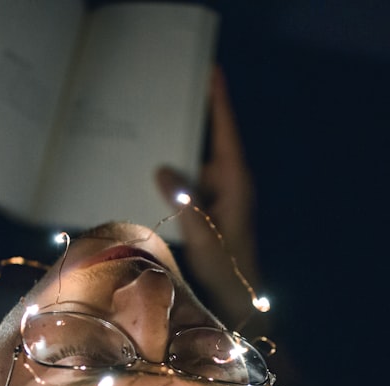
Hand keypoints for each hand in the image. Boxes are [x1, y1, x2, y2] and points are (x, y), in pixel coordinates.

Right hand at [156, 68, 261, 327]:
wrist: (241, 310)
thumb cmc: (229, 277)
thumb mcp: (205, 239)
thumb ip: (186, 204)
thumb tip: (163, 170)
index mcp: (236, 185)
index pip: (226, 134)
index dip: (218, 102)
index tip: (210, 71)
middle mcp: (230, 187)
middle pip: (209, 143)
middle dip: (190, 120)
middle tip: (165, 91)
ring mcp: (220, 200)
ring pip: (196, 166)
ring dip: (177, 151)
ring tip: (148, 127)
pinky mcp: (209, 213)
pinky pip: (189, 186)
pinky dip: (173, 177)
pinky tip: (148, 171)